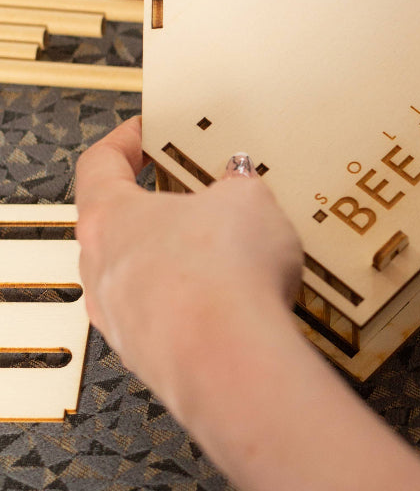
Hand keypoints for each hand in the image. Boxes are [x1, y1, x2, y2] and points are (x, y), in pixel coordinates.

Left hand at [74, 116, 301, 422]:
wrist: (231, 358)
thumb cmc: (222, 277)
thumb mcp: (249, 199)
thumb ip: (239, 184)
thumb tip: (241, 181)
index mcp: (109, 218)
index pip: (99, 165)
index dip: (124, 141)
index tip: (142, 132)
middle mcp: (102, 271)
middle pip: (119, 226)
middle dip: (163, 209)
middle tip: (200, 197)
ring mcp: (122, 320)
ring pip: (144, 277)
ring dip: (181, 262)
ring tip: (232, 252)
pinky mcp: (152, 357)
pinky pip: (171, 317)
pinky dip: (198, 303)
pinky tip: (237, 298)